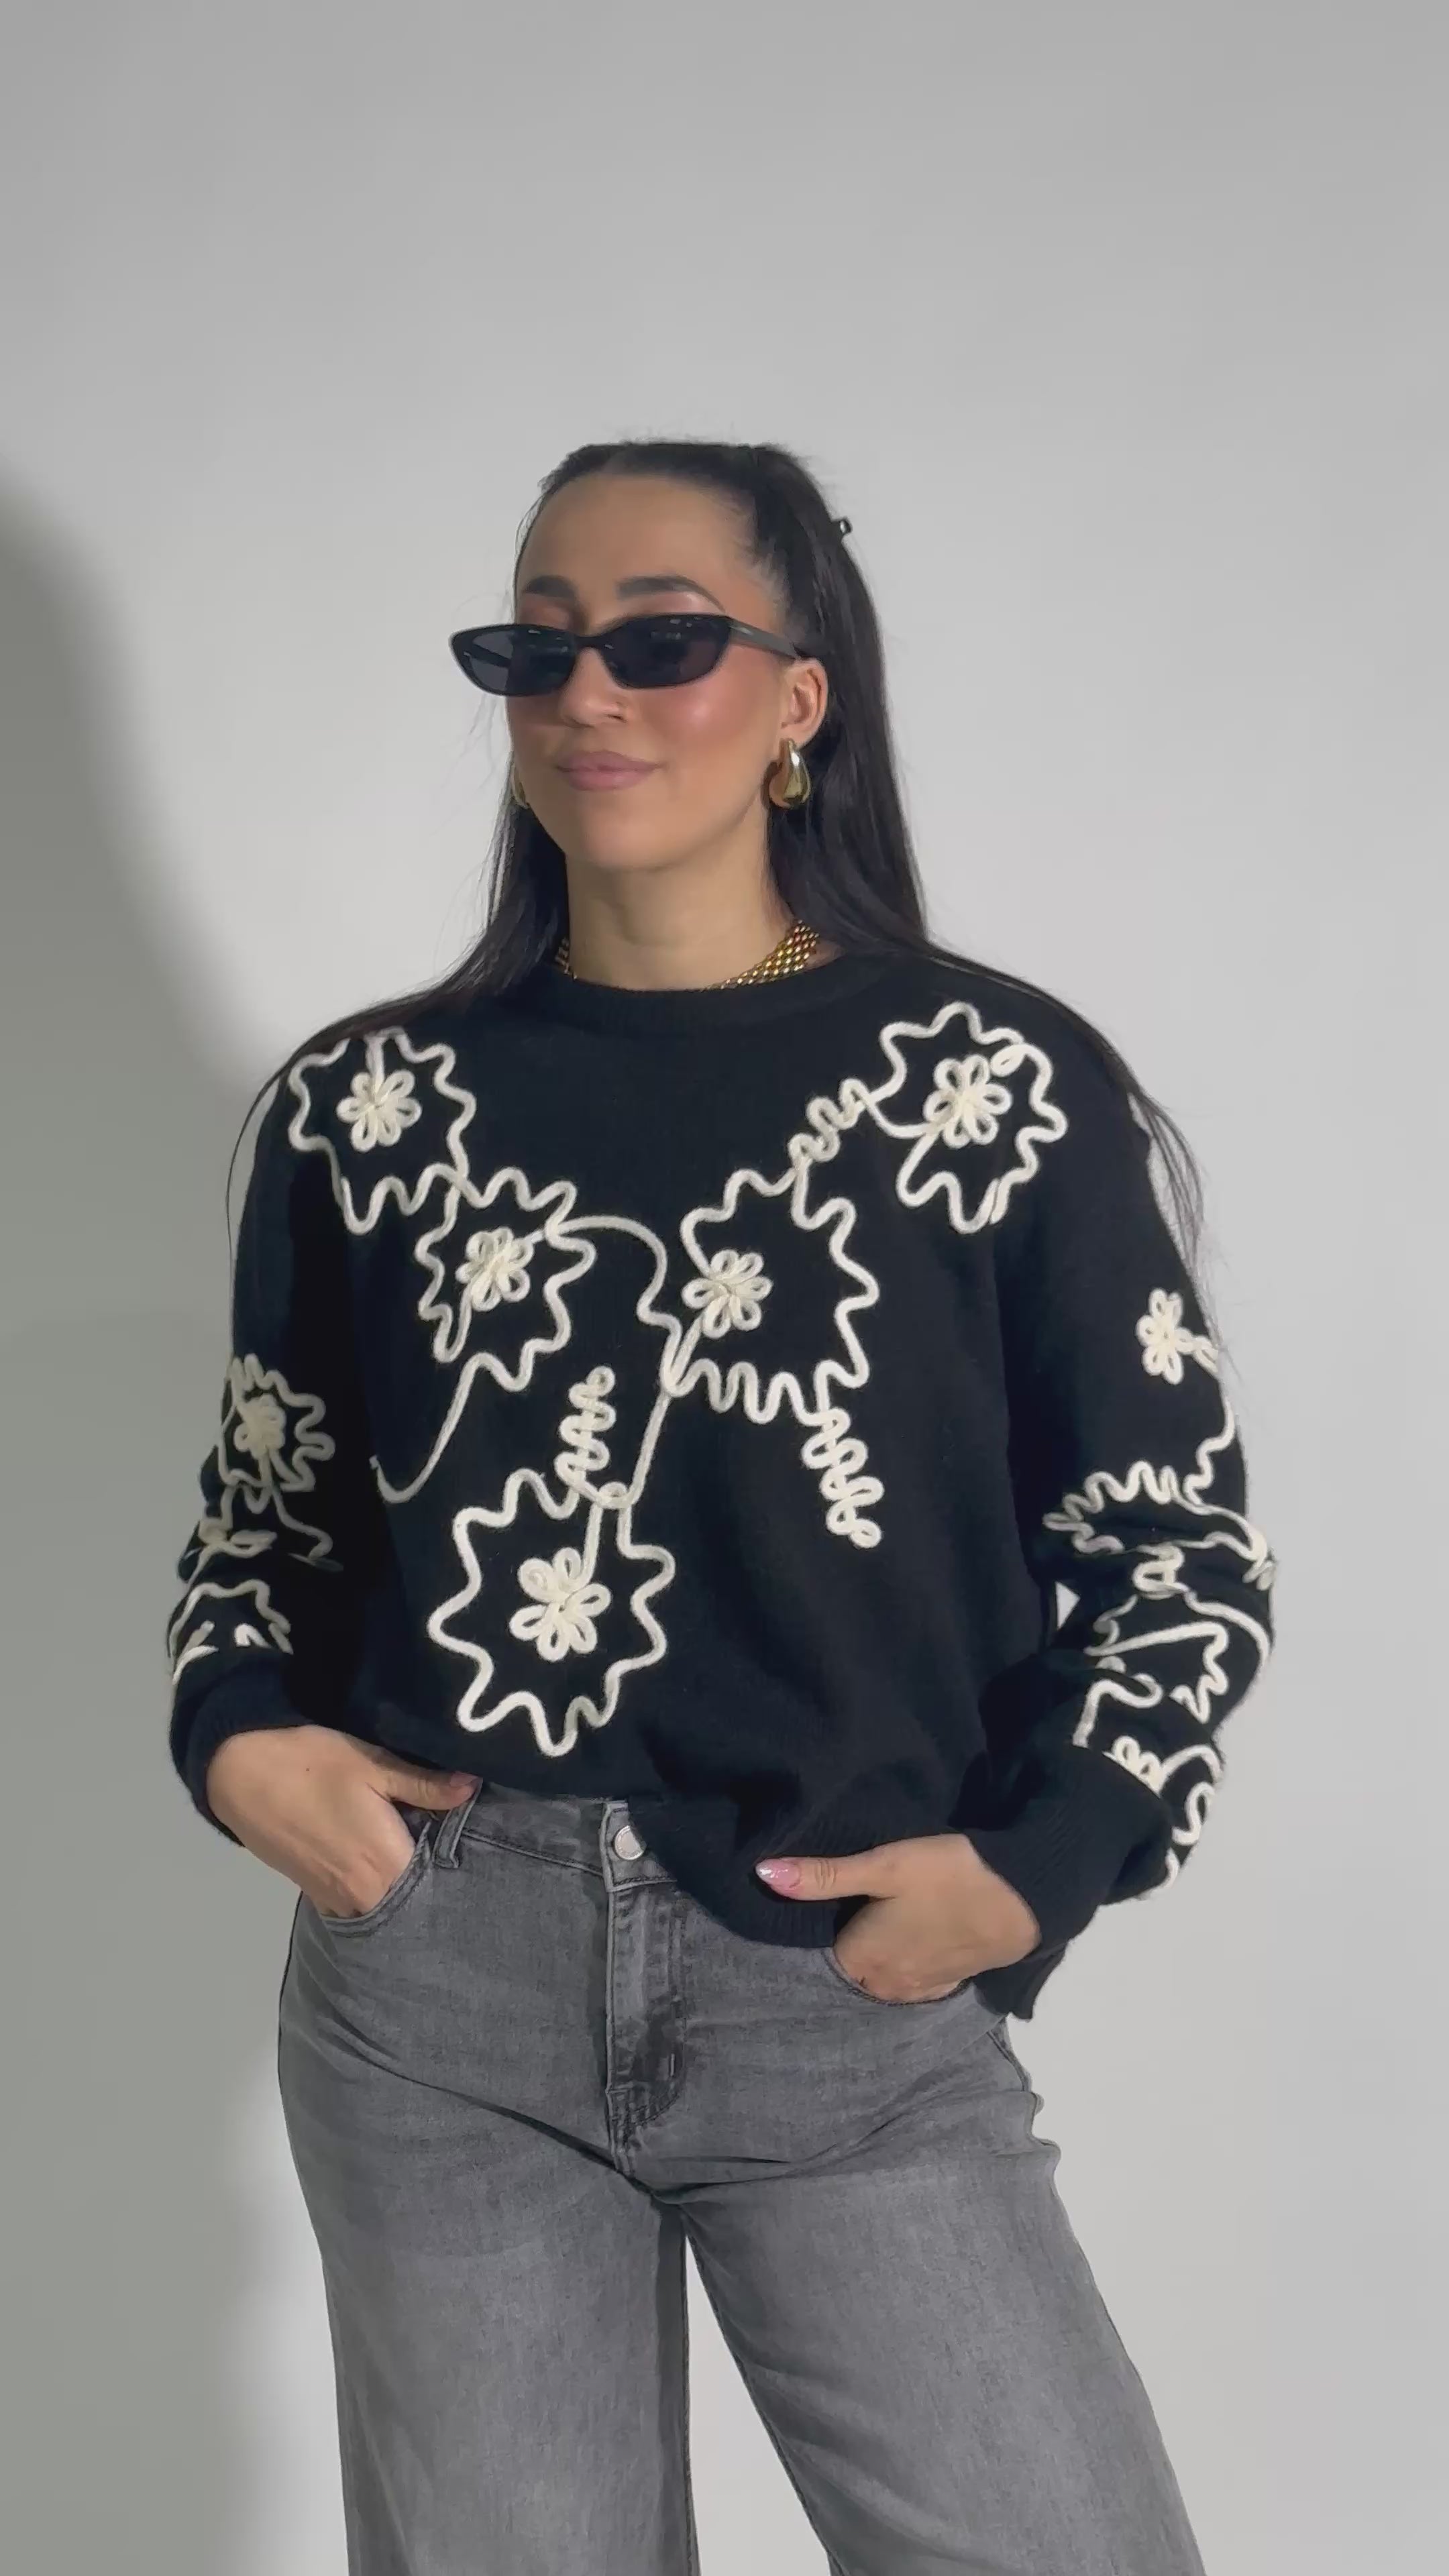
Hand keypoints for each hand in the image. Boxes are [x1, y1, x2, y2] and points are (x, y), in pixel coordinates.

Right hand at [205, 1724, 480, 1918]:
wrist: (239, 1772)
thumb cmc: (312, 1764)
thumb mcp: (373, 1764)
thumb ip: (424, 1784)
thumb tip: (472, 1788)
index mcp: (385, 1866)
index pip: (438, 1888)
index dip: (456, 1872)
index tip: (471, 1853)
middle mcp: (362, 1897)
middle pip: (411, 1901)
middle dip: (429, 1882)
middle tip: (441, 1847)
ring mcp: (333, 1900)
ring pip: (382, 1905)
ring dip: (398, 1887)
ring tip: (411, 1852)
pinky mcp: (313, 1894)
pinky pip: (355, 1902)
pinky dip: (371, 1889)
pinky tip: (378, 1862)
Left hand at [756, 1832, 1040, 2000]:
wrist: (1021, 1899)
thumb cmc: (945, 1878)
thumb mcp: (882, 1865)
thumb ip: (823, 1875)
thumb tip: (761, 1872)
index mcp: (860, 1961)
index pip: (821, 1951)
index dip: (822, 1925)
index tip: (825, 1903)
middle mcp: (883, 1987)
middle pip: (851, 1967)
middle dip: (849, 1942)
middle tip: (856, 1904)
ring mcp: (918, 1990)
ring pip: (881, 1976)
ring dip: (879, 1954)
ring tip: (884, 1918)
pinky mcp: (947, 1985)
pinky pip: (911, 1979)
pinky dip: (908, 1962)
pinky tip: (914, 1937)